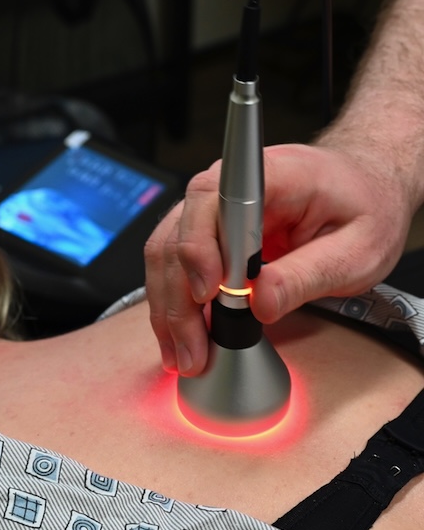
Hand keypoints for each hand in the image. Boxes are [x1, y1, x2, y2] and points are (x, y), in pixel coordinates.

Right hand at [145, 143, 412, 374]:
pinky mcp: (204, 232)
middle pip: (178, 239)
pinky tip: (178, 335)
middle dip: (180, 303)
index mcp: (269, 175)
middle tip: (193, 351)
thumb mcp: (357, 249)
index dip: (200, 249)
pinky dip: (171, 303)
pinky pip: (172, 265)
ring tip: (181, 354)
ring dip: (168, 310)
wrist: (364, 189)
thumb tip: (262, 302)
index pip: (211, 204)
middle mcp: (226, 187)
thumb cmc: (363, 207)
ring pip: (165, 256)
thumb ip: (307, 275)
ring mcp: (210, 209)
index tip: (208, 294)